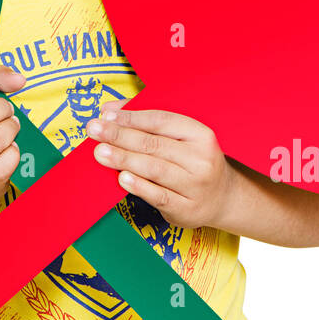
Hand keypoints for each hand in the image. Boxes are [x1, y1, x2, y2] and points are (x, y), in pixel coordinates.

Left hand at [86, 100, 234, 229]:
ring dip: (124, 159)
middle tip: (94, 130)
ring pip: (154, 169)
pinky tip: (121, 178)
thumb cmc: (193, 161)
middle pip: (154, 144)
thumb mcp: (180, 138)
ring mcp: (196, 186)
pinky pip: (159, 195)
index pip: (161, 121)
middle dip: (120, 136)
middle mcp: (201, 159)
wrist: (223, 198)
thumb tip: (108, 110)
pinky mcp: (187, 209)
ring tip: (99, 152)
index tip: (106, 115)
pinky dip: (139, 186)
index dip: (131, 117)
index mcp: (201, 135)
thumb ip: (145, 121)